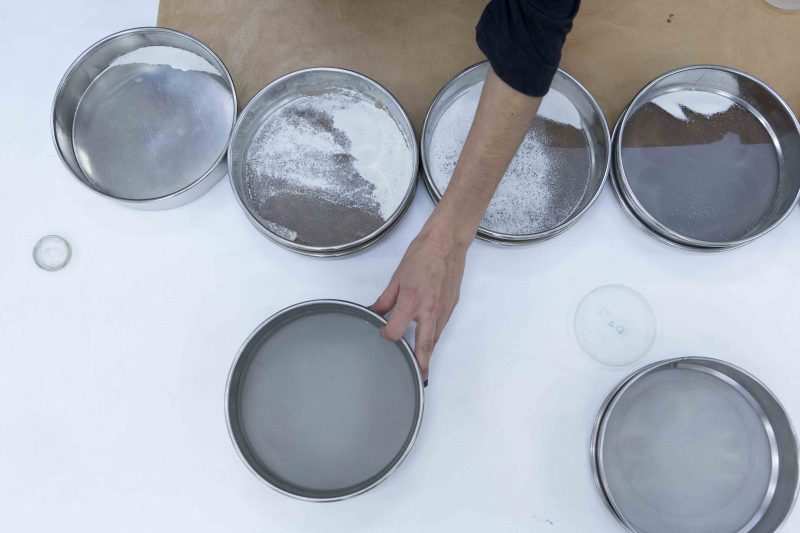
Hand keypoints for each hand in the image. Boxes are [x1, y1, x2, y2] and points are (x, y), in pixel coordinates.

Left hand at [371, 219, 469, 379]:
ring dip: (429, 352)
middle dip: (421, 363)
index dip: (387, 335)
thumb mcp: (397, 277)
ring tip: (423, 364)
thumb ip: (386, 299)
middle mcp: (430, 310)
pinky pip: (442, 326)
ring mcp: (443, 309)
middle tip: (420, 378)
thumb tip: (376, 311)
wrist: (447, 243)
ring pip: (435, 338)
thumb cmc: (422, 255)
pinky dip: (435, 336)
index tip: (383, 332)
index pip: (396, 331)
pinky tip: (430, 339)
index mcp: (412, 302)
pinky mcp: (451, 305)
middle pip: (425, 345)